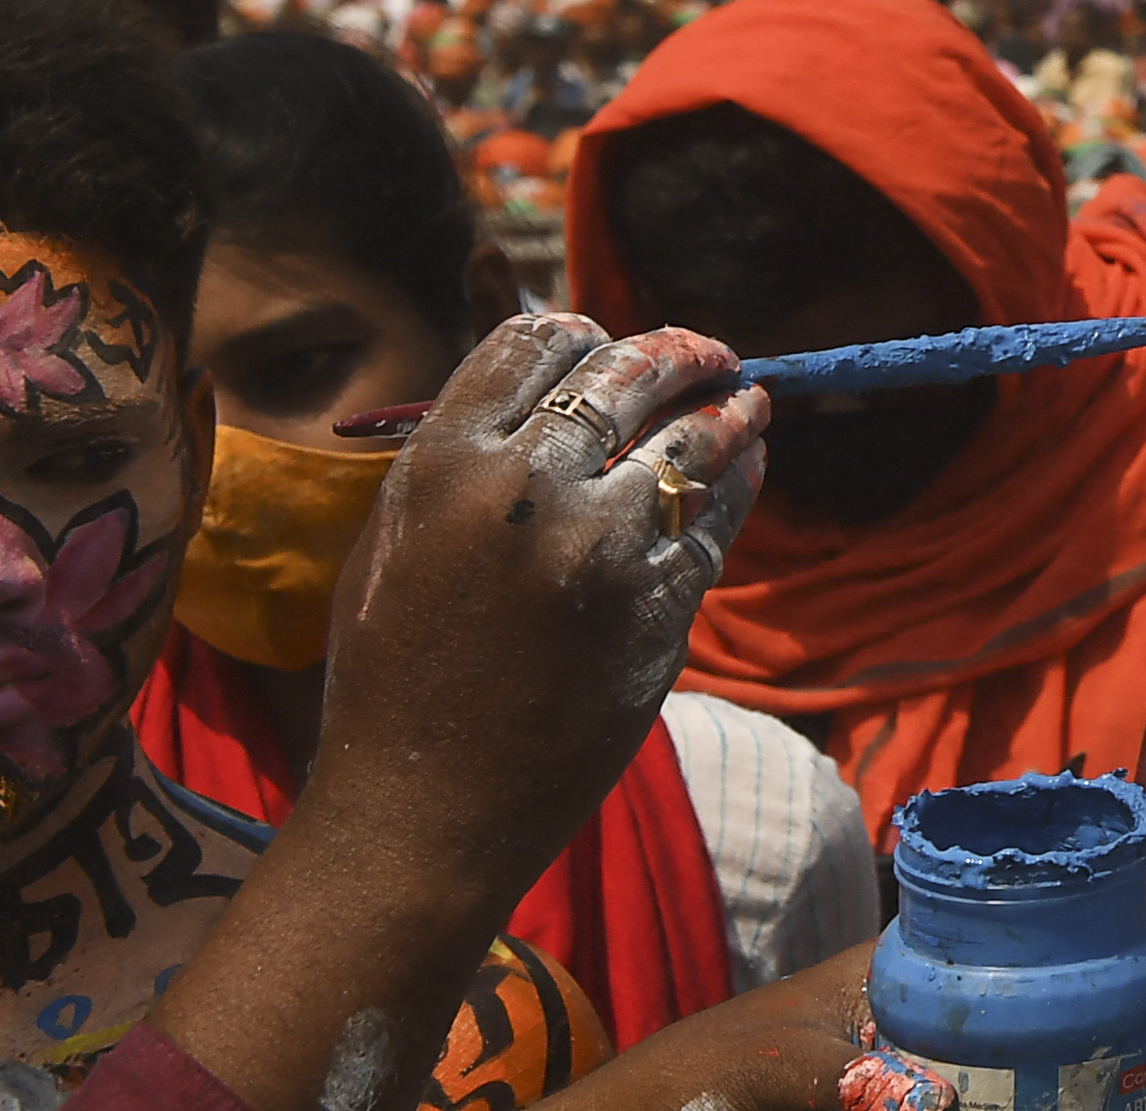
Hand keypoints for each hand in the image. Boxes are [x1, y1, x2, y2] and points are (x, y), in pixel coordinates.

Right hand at [310, 313, 769, 909]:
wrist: (420, 810)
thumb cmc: (396, 678)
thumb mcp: (397, 541)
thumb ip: (465, 456)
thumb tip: (546, 382)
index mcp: (443, 463)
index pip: (535, 342)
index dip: (581, 334)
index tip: (608, 340)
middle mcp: (523, 488)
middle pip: (627, 372)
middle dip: (677, 353)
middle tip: (707, 355)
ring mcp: (597, 545)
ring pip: (693, 435)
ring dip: (730, 407)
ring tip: (748, 399)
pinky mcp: (657, 601)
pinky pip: (718, 513)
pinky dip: (742, 476)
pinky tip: (750, 461)